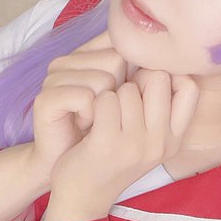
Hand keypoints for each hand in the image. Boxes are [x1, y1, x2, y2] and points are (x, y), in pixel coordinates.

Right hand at [28, 32, 138, 182]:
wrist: (74, 177)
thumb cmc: (108, 140)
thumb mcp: (136, 108)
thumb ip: (150, 80)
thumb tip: (175, 65)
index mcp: (91, 54)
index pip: (128, 43)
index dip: (138, 78)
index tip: (127, 106)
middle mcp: (71, 59)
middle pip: (119, 59)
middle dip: (124, 97)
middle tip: (109, 118)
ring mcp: (55, 76)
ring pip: (103, 79)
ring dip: (108, 112)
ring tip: (95, 124)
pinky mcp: (46, 97)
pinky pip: (86, 97)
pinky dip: (90, 118)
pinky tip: (82, 126)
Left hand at [47, 69, 199, 219]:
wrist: (82, 197)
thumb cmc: (111, 159)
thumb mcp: (146, 139)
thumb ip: (158, 107)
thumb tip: (158, 61)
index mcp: (174, 139)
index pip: (190, 86)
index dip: (166, 75)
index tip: (144, 88)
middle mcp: (161, 143)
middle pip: (159, 77)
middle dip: (135, 80)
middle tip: (119, 99)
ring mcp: (136, 145)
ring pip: (128, 88)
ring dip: (111, 94)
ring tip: (103, 117)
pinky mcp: (108, 145)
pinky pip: (106, 99)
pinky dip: (94, 104)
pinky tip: (90, 122)